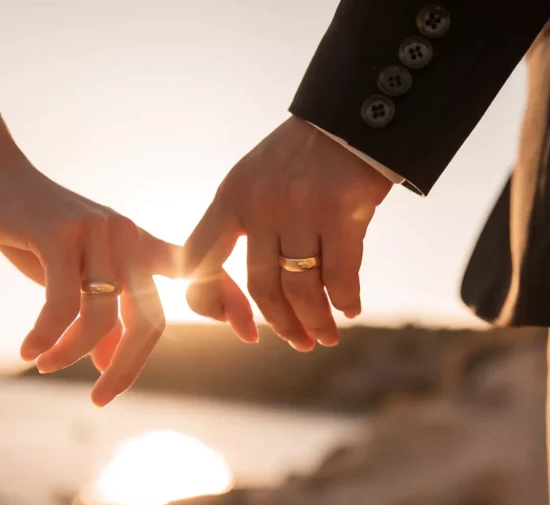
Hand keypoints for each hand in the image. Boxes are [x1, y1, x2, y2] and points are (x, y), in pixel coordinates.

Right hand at [0, 163, 254, 405]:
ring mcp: (98, 232)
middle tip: (101, 400)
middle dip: (128, 367)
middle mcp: (129, 237)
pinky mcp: (61, 233)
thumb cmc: (37, 232)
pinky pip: (63, 304)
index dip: (227, 299)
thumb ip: (102, 315)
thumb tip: (111, 361)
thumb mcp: (76, 276)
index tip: (251, 335)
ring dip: (72, 352)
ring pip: (103, 316)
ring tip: (46, 365)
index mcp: (140, 245)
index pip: (196, 273)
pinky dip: (47, 336)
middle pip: (149, 318)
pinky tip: (29, 352)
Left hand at [184, 116, 391, 350]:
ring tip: (327, 336)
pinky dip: (346, 300)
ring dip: (316, 320)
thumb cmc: (303, 156)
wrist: (350, 116)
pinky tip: (351, 309)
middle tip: (300, 343)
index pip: (198, 262)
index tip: (237, 326)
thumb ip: (244, 225)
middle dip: (282, 324)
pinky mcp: (341, 210)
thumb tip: (254, 290)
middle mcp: (260, 204)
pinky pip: (341, 275)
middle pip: (262, 286)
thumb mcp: (256, 178)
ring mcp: (300, 207)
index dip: (210, 304)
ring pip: (301, 287)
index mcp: (231, 197)